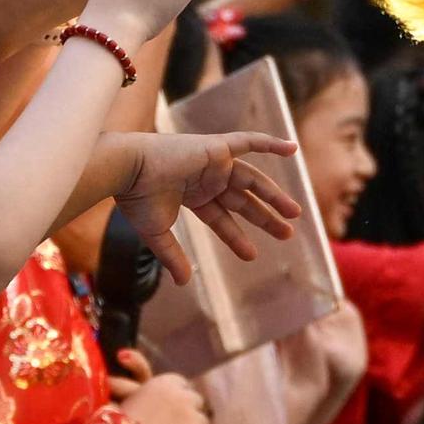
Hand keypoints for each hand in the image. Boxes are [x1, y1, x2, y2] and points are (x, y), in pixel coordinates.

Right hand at [106, 133, 300, 284]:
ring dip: (274, 195)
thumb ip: (173, 256)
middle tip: (287, 234)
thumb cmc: (136, 198)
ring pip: (252, 179)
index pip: (221, 218)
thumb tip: (184, 283)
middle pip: (243, 201)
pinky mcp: (216, 148)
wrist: (127, 169)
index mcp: (192, 195)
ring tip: (295, 214)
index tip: (252, 256)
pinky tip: (293, 149)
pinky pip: (248, 141)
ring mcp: (213, 162)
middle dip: (264, 217)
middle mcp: (205, 178)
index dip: (236, 237)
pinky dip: (270, 143)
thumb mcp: (157, 234)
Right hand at [118, 371, 216, 423]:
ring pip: (203, 423)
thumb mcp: (122, 396)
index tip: (166, 411)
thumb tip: (121, 354)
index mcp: (166, 382)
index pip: (183, 385)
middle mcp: (183, 395)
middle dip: (187, 414)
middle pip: (196, 402)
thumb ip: (130, 381)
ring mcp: (193, 417)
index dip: (176, 399)